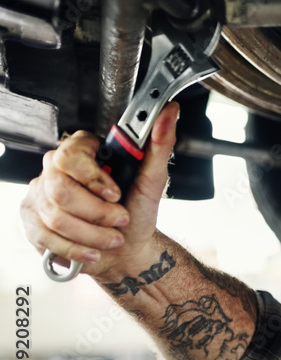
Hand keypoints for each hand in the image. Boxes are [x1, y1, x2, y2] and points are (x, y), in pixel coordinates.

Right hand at [20, 102, 179, 276]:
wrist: (128, 249)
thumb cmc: (138, 212)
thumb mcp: (153, 179)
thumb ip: (160, 143)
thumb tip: (168, 111)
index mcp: (85, 151)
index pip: (71, 154)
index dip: (93, 178)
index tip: (116, 194)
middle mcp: (57, 168)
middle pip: (59, 189)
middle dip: (97, 213)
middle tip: (120, 219)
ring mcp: (40, 194)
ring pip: (54, 216)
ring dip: (92, 234)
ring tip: (112, 236)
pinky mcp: (33, 220)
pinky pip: (46, 236)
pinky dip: (76, 248)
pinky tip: (93, 248)